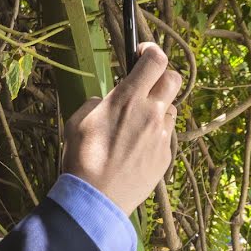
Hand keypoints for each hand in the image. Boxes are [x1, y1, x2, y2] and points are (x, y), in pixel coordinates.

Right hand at [61, 43, 181, 214]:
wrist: (96, 199)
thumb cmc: (81, 159)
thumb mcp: (77, 121)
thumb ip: (97, 103)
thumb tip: (107, 101)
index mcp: (128, 99)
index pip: (155, 60)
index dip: (150, 51)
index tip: (141, 53)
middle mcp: (151, 113)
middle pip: (173, 79)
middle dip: (160, 77)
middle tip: (144, 86)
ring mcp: (162, 136)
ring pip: (170, 109)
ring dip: (158, 109)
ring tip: (136, 124)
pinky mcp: (165, 156)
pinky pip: (164, 136)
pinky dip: (154, 136)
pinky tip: (135, 149)